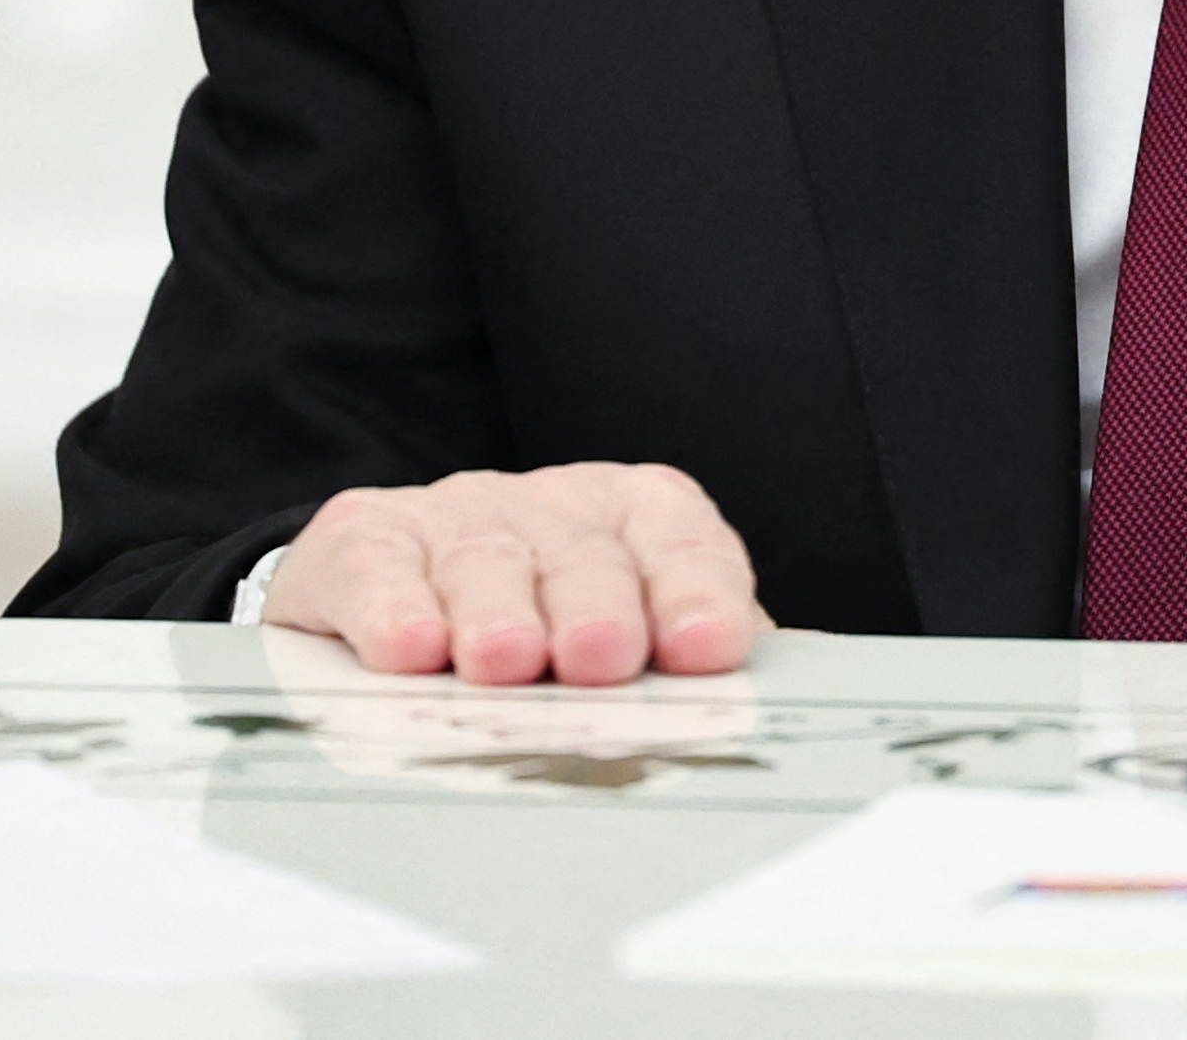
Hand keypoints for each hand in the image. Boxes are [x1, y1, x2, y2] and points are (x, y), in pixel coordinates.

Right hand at [261, 462, 768, 685]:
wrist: (401, 596)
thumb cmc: (551, 632)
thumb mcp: (640, 637)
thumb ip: (711, 655)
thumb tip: (821, 679)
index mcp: (639, 519)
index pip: (685, 543)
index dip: (697, 591)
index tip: (707, 645)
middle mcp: (553, 507)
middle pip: (587, 556)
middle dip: (596, 606)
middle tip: (600, 657)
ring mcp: (458, 514)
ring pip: (486, 561)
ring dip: (496, 611)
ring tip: (503, 659)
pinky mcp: (365, 537)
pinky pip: (379, 567)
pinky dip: (391, 608)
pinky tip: (407, 647)